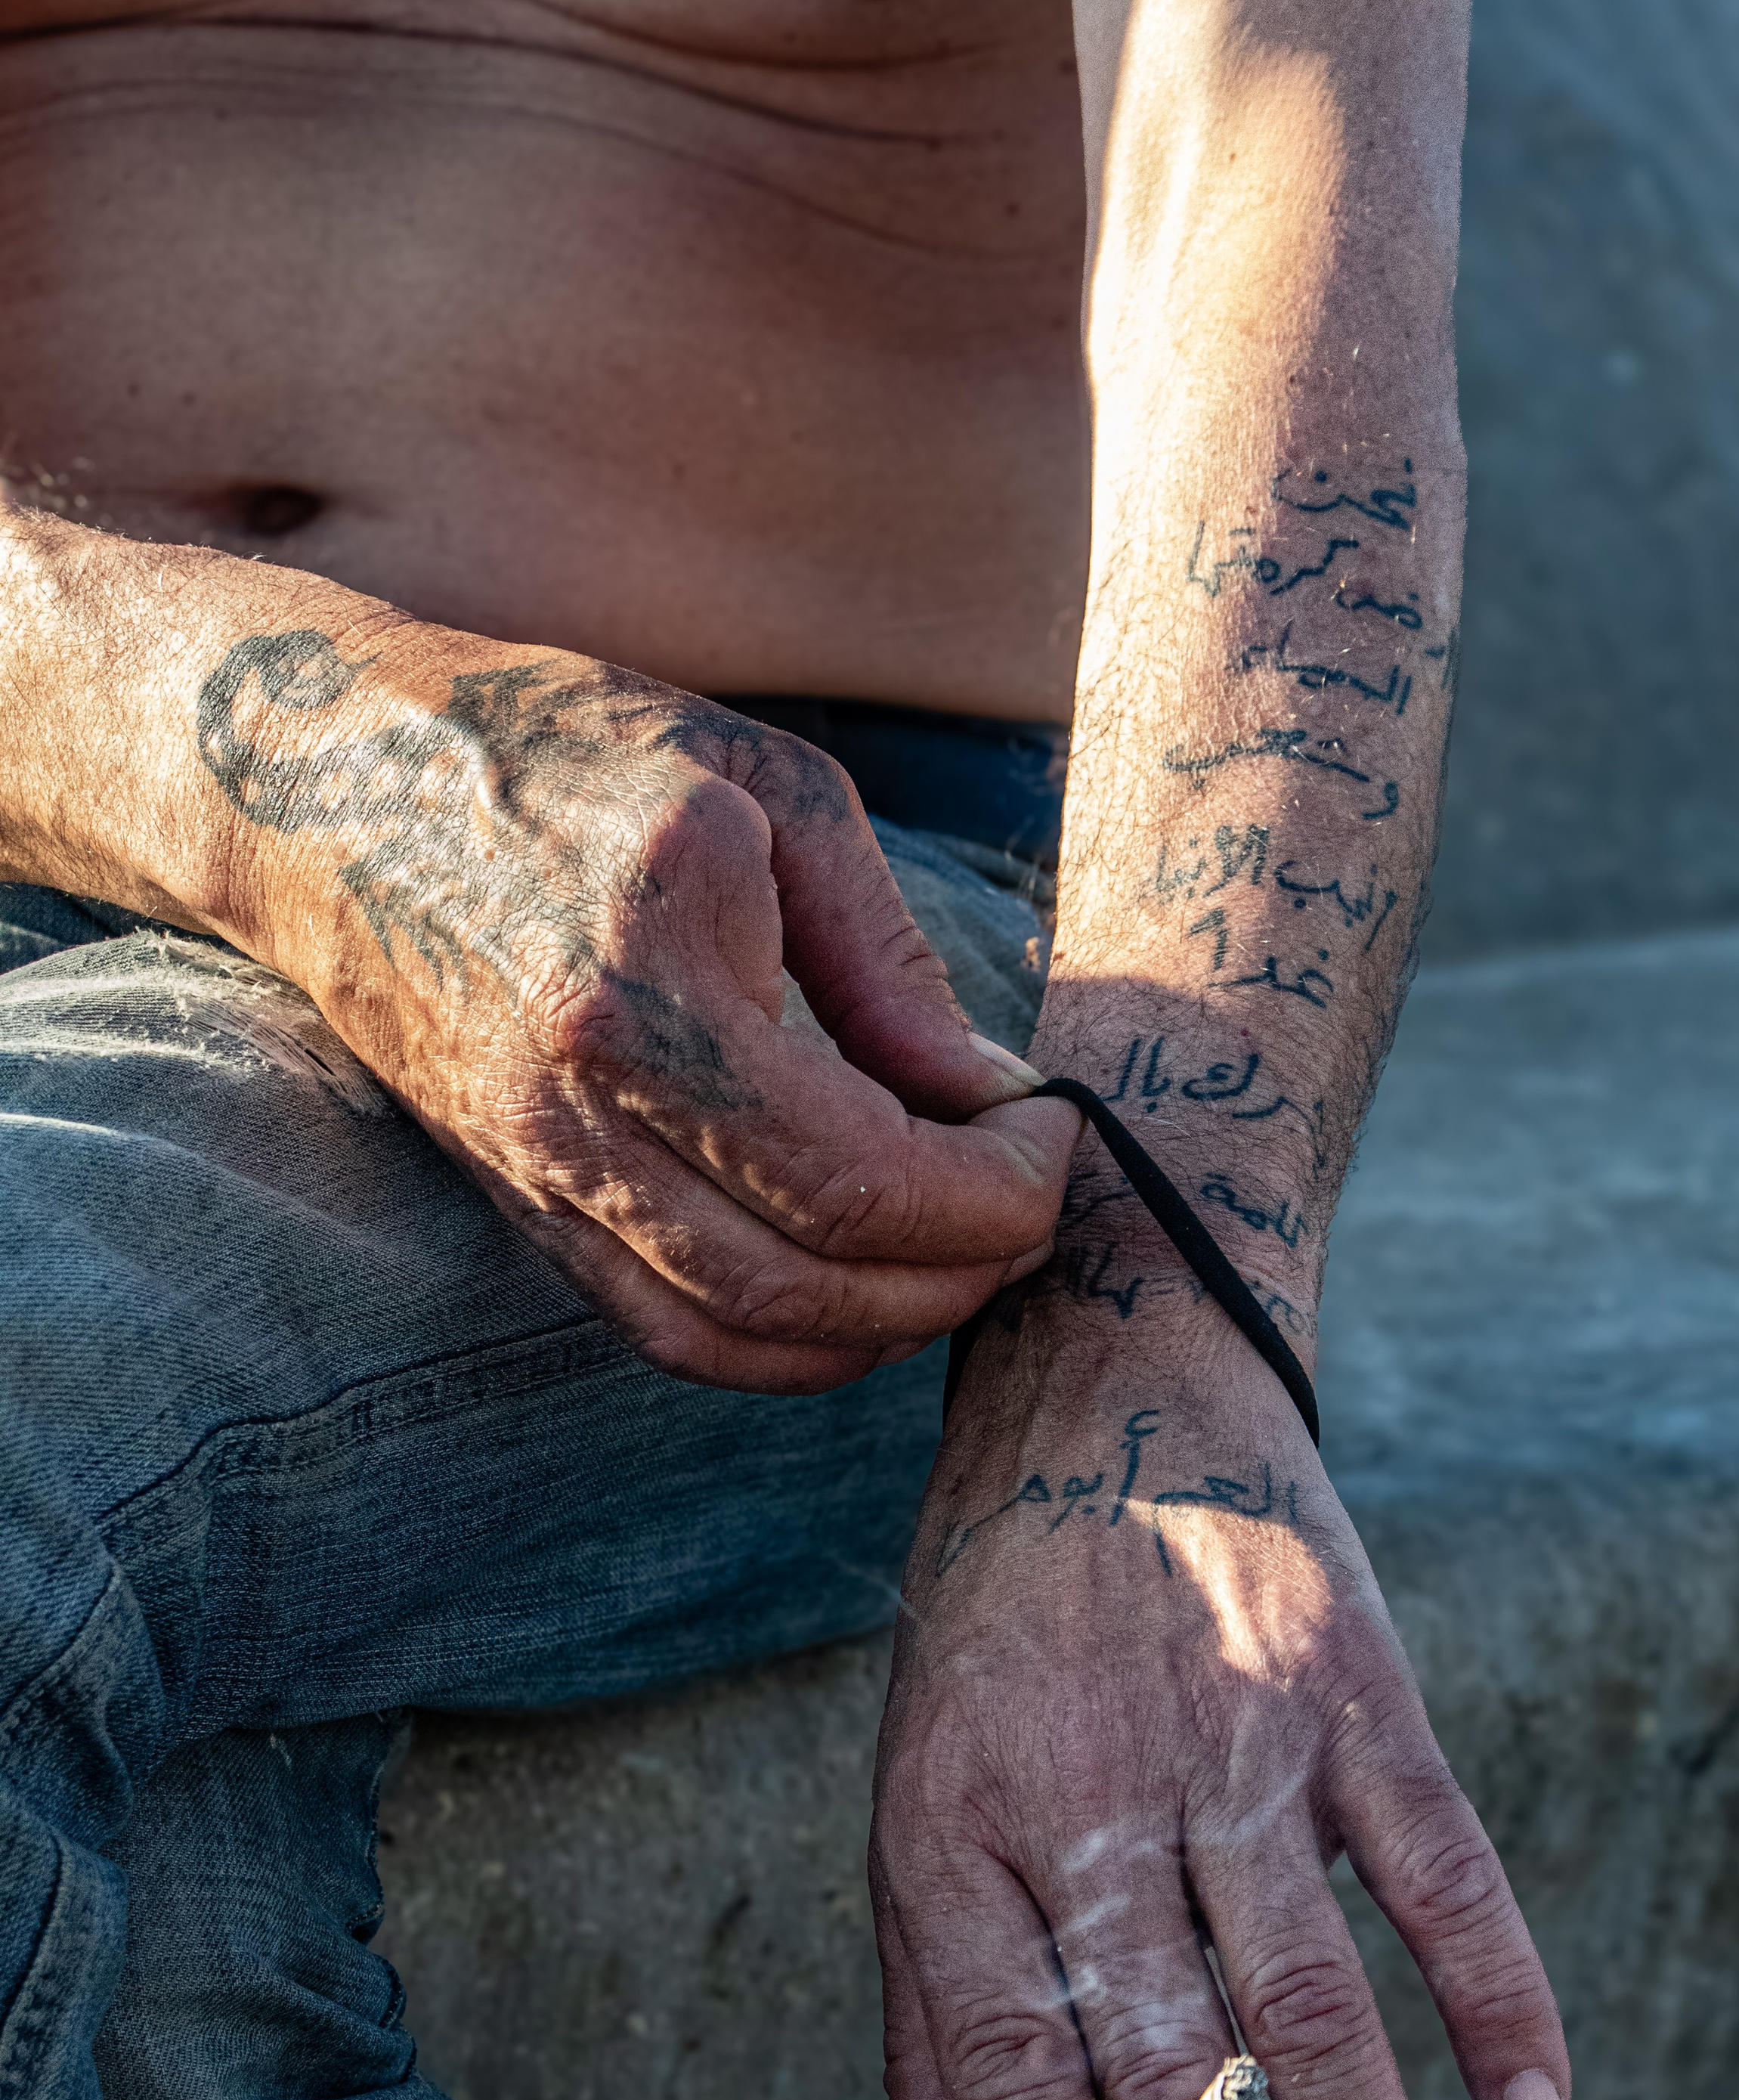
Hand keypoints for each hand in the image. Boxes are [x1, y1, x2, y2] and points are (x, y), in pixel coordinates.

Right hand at [194, 618, 1077, 1391]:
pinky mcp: (518, 1205)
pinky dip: (783, 1346)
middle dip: (958, 1273)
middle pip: (806, 1281)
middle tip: (1032, 1206)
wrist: (326, 792)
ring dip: (881, 1326)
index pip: (859, 1177)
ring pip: (737, 1334)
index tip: (1052, 1133)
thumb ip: (889, 963)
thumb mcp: (768, 794)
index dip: (993, 1191)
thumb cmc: (565, 752)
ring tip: (963, 1255)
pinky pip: (665, 1335)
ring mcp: (535, 1172)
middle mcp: (576, 1104)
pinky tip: (857, 1293)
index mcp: (648, 987)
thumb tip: (995, 1096)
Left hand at [869, 1291, 1569, 2099]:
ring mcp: (1238, 1730)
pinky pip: (1438, 1859)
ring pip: (1315, 1988)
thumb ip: (932, 2020)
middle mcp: (1094, 1784)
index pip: (1008, 2051)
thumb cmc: (994, 1634)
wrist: (1106, 1382)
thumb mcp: (918, 1796)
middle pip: (1173, 2051)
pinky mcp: (1357, 1684)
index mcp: (956, 1816)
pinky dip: (1495, 1987)